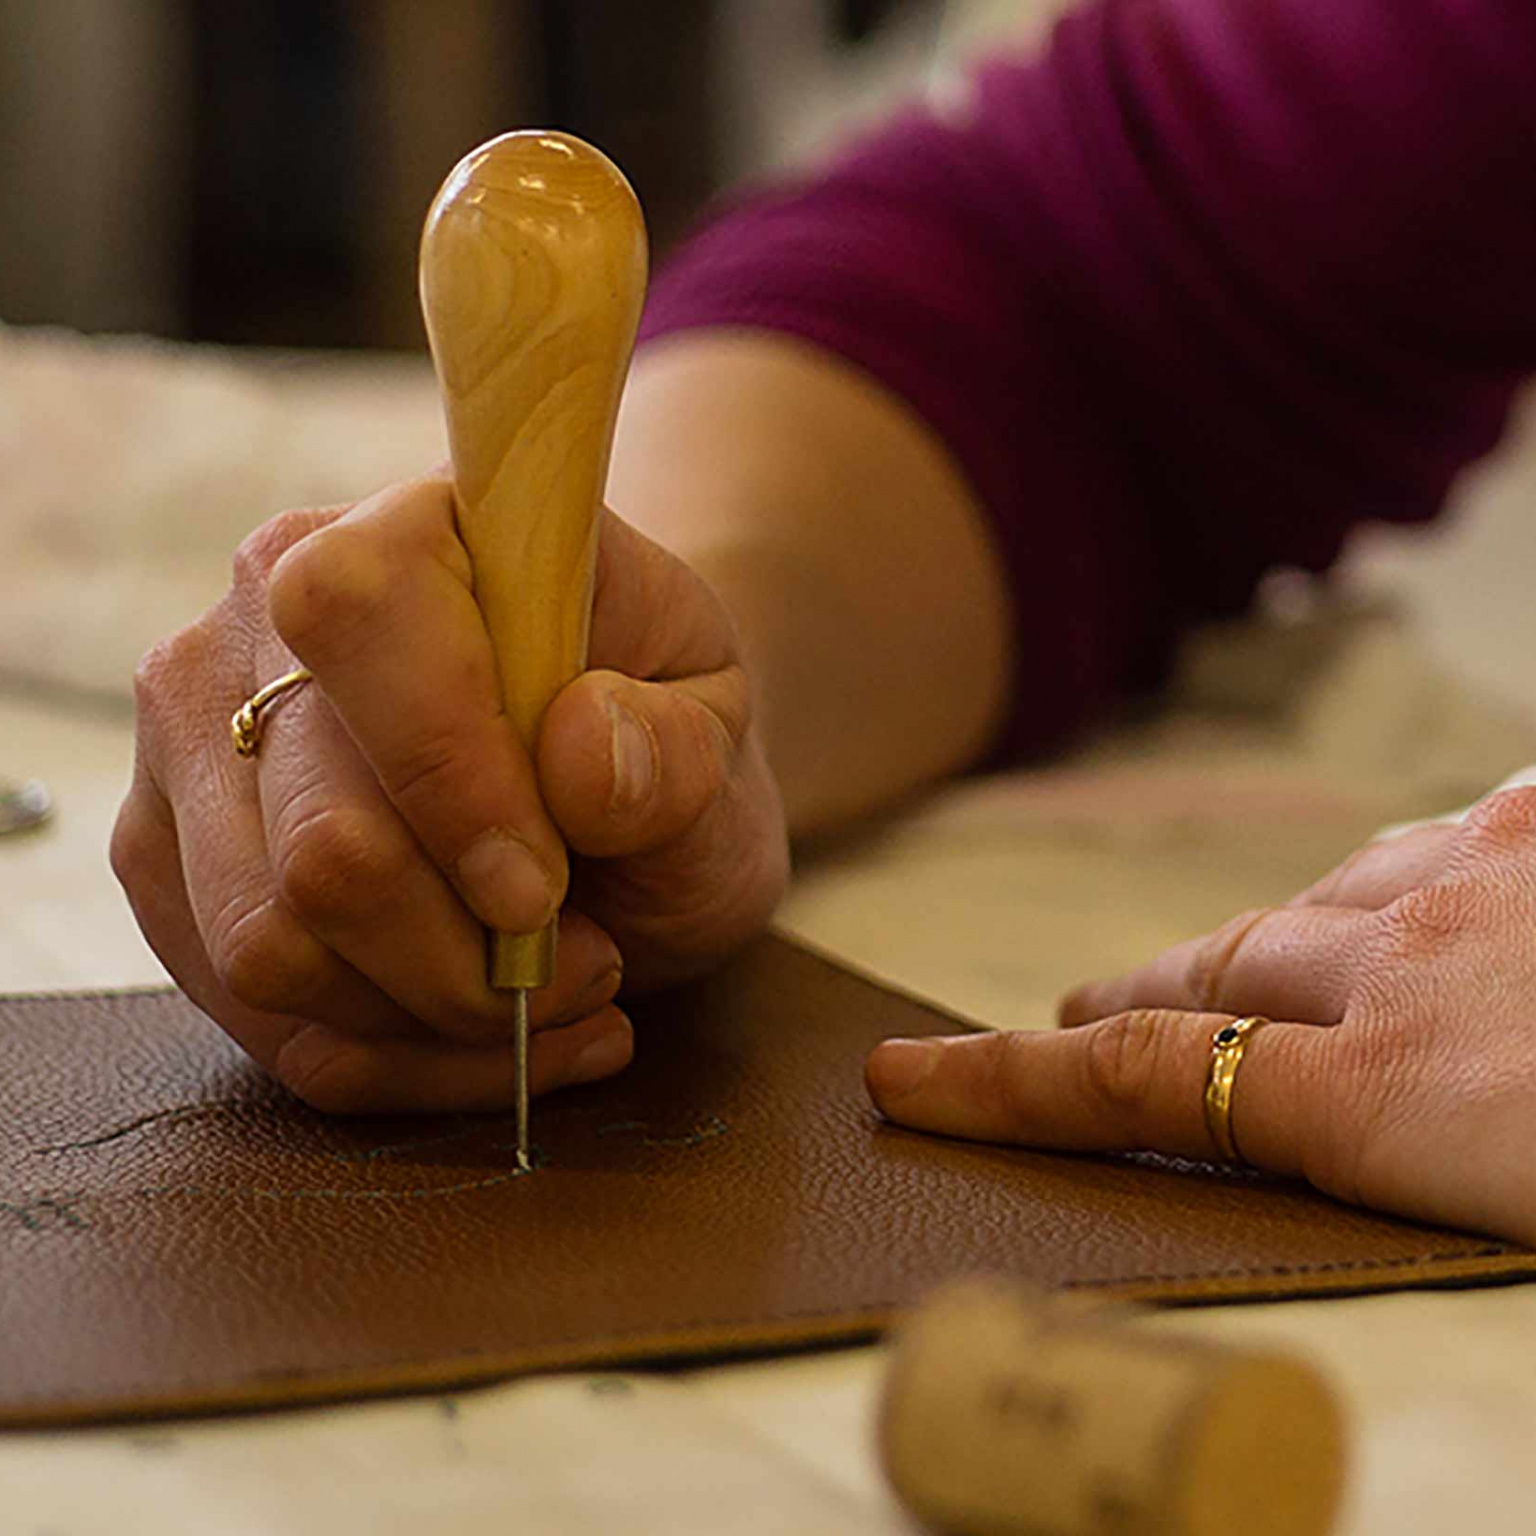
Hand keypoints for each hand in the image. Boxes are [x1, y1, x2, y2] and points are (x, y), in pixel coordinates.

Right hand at [113, 475, 787, 1113]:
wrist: (600, 773)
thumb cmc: (654, 729)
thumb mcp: (716, 723)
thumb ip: (671, 743)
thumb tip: (577, 759)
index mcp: (403, 533)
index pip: (358, 621)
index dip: (453, 779)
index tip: (544, 887)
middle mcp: (255, 624)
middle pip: (319, 844)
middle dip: (470, 957)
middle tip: (589, 965)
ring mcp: (190, 747)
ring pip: (271, 952)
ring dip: (438, 1017)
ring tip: (553, 989)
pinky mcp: (170, 861)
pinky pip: (255, 1018)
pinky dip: (395, 1059)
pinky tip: (494, 1037)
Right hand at [866, 787, 1535, 1245]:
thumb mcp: (1518, 1233)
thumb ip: (1401, 1193)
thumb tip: (1318, 1163)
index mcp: (1410, 1095)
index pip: (1149, 1084)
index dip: (1008, 1084)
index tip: (907, 1079)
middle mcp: (1416, 959)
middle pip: (1214, 974)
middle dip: (1127, 1000)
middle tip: (1069, 1018)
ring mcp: (1488, 870)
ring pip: (1325, 898)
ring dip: (1265, 943)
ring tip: (1244, 970)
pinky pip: (1438, 839)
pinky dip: (1401, 883)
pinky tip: (1420, 894)